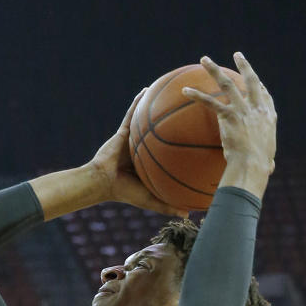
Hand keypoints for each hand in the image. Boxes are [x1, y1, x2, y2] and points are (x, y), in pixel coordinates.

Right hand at [89, 91, 188, 217]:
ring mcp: (133, 139)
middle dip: (177, 121)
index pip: (172, 152)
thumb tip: (189, 215)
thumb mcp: (150, 200)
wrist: (101, 183)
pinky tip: (146, 90)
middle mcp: (144, 148)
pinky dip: (138, 103)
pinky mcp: (123, 133)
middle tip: (195, 109)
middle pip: (164, 133)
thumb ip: (168, 206)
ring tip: (173, 92)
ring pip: (149, 120)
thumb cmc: (123, 192)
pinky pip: (132, 114)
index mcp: (152, 162)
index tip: (203, 137)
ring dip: (158, 107)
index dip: (185, 145)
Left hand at [182, 53, 276, 193]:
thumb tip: (269, 170)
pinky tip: (185, 90)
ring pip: (227, 83)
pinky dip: (196, 95)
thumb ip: (267, 160)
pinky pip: (209, 102)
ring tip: (204, 59)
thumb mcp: (268, 160)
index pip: (264, 95)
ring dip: (214, 69)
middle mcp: (257, 108)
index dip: (259, 86)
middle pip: (251, 80)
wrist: (252, 165)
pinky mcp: (229, 115)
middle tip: (237, 55)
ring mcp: (243, 109)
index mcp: (268, 116)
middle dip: (244, 65)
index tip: (255, 79)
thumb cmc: (259, 168)